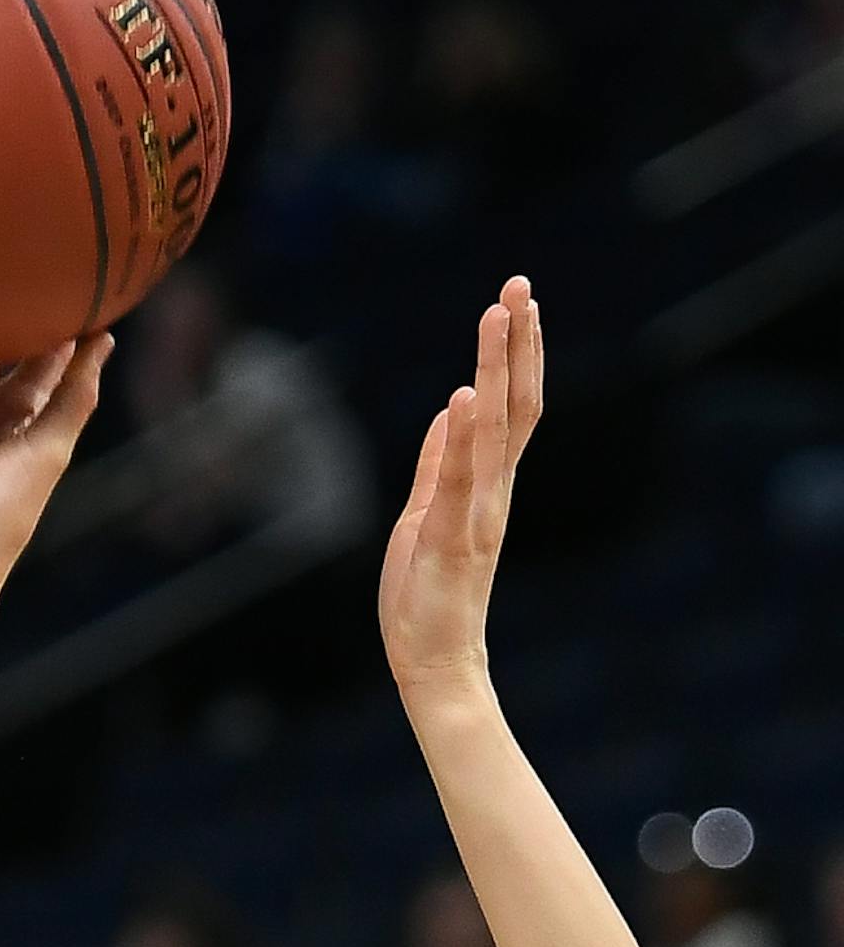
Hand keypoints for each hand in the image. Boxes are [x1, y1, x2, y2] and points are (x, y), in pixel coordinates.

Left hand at [379, 276, 543, 698]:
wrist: (434, 662)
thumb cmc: (426, 596)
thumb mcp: (425, 514)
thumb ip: (438, 465)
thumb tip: (447, 413)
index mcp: (487, 485)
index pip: (511, 407)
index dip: (515, 354)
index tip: (514, 302)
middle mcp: (494, 491)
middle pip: (517, 403)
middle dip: (518, 342)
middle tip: (520, 284)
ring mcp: (479, 512)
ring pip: (497, 428)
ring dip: (498, 368)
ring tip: (500, 313)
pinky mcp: (456, 537)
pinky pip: (463, 481)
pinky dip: (465, 438)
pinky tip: (464, 396)